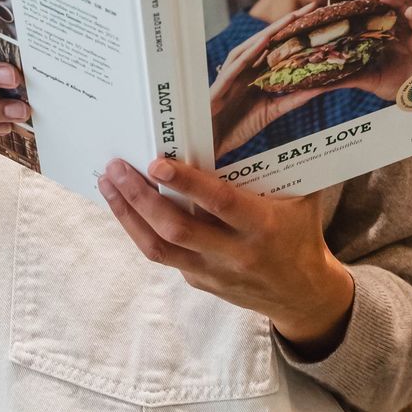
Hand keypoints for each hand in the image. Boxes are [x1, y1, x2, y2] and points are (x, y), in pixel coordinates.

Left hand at [97, 157, 355, 355]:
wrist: (304, 295)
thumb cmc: (300, 232)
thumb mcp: (302, 198)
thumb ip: (283, 164)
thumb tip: (268, 116)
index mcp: (262, 226)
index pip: (219, 203)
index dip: (187, 184)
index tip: (157, 163)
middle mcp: (234, 253)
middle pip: (176, 229)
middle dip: (140, 198)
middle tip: (116, 168)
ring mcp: (213, 273)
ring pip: (159, 247)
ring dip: (128, 214)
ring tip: (108, 183)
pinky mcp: (199, 282)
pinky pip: (163, 255)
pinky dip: (139, 229)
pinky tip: (125, 205)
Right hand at [208, 4, 318, 160]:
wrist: (211, 145)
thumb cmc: (237, 127)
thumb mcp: (272, 112)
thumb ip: (293, 98)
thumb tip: (321, 87)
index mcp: (255, 73)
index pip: (278, 48)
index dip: (295, 32)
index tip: (317, 18)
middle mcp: (244, 69)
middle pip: (267, 41)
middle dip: (287, 23)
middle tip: (311, 7)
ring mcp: (231, 75)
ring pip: (251, 48)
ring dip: (269, 32)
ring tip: (290, 18)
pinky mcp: (220, 86)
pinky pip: (235, 67)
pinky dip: (248, 54)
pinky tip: (262, 43)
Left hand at [348, 0, 411, 101]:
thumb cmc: (397, 85)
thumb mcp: (369, 80)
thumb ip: (348, 77)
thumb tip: (317, 83)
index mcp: (386, 32)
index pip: (376, 13)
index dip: (366, 5)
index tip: (353, 1)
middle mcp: (403, 27)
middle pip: (393, 4)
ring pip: (411, 7)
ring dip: (400, 0)